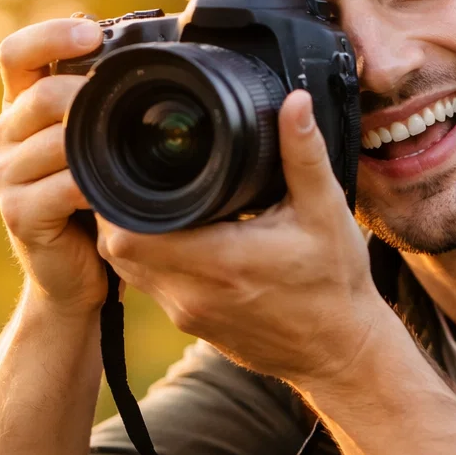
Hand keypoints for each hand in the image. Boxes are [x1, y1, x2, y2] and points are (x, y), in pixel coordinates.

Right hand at [0, 16, 106, 316]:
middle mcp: (3, 138)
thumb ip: (100, 107)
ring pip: (55, 139)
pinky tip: (117, 190)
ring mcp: (4, 177)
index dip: (51, 35)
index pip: (16, 54)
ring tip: (130, 155)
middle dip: (90, 96)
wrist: (77, 278)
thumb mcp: (96, 146)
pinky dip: (98, 186)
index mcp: (19, 111)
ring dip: (99, 145)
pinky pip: (64, 185)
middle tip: (131, 107)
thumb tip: (146, 54)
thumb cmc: (95, 205)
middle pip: (41, 95)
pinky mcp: (18, 214)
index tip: (93, 32)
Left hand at [96, 90, 396, 391]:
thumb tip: (293, 102)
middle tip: (133, 171)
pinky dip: (150, 257)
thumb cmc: (335, 284)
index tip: (128, 164)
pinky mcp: (190, 325)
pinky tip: (171, 232)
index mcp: (221, 260)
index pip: (130, 232)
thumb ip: (304, 154)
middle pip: (116, 247)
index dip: (115, 197)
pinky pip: (149, 285)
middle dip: (115, 209)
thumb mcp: (325, 211)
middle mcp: (194, 292)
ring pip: (127, 268)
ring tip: (148, 196)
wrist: (340, 352)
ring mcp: (187, 314)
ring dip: (130, 233)